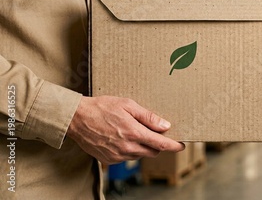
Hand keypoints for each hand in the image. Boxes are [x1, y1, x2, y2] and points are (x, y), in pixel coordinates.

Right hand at [67, 96, 184, 164]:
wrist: (77, 118)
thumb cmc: (102, 107)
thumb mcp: (128, 105)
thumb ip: (148, 117)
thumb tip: (165, 126)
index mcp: (133, 133)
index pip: (160, 144)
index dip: (173, 146)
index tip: (181, 146)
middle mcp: (127, 148)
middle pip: (152, 152)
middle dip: (157, 144)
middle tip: (154, 133)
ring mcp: (117, 156)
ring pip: (139, 155)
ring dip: (142, 147)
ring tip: (132, 131)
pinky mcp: (109, 160)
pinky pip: (127, 158)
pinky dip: (130, 150)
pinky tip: (122, 138)